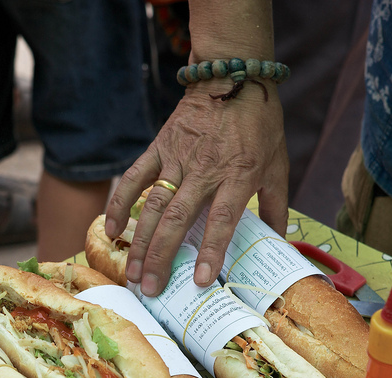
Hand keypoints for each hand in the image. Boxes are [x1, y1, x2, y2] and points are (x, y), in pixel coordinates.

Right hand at [104, 79, 288, 296]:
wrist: (234, 75)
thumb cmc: (259, 123)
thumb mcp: (278, 164)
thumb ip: (277, 206)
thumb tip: (280, 244)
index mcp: (238, 176)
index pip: (221, 221)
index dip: (209, 252)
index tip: (199, 280)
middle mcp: (205, 170)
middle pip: (177, 220)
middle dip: (161, 257)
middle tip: (149, 288)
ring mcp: (178, 158)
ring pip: (153, 205)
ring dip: (140, 241)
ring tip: (132, 272)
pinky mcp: (159, 147)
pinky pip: (135, 177)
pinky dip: (120, 202)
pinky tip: (111, 229)